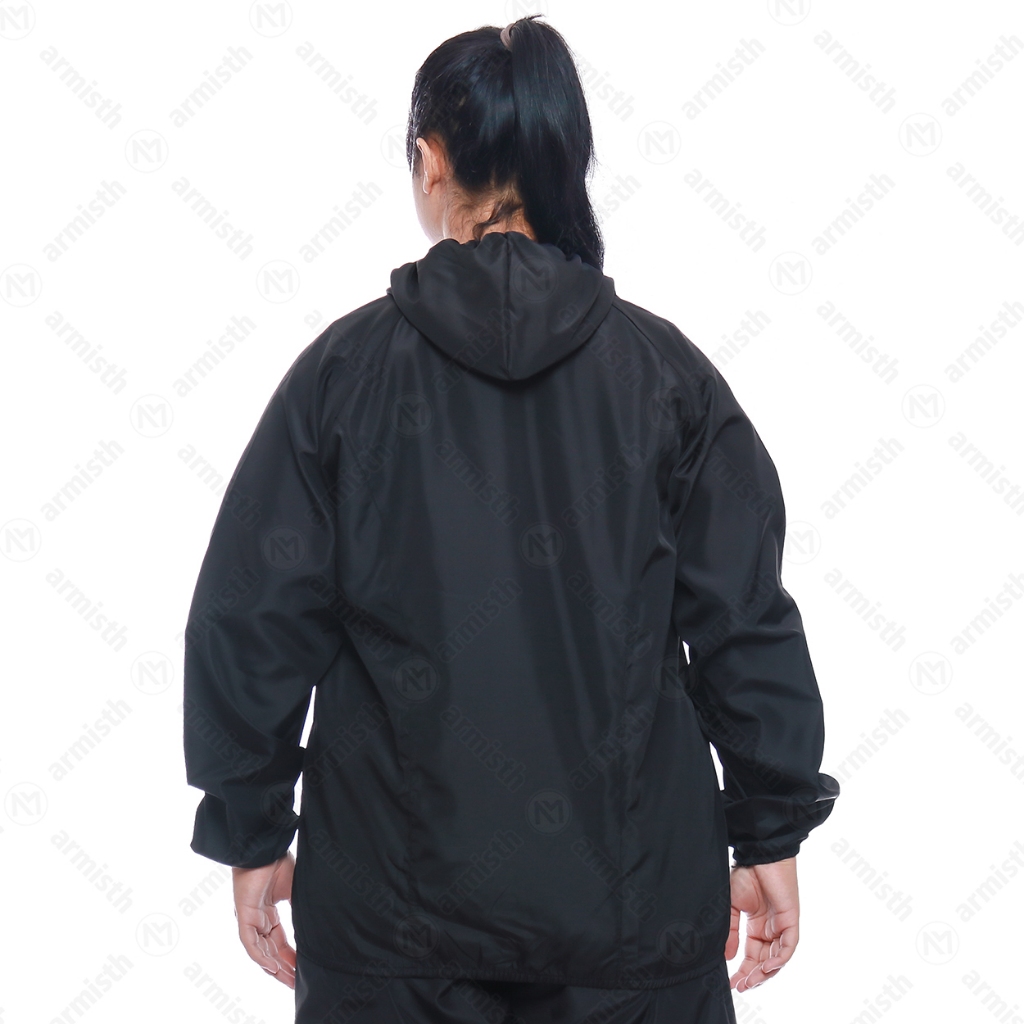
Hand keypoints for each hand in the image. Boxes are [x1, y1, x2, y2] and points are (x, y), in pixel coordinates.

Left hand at [232, 851, 296, 988]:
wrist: (265, 847)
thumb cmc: (278, 861)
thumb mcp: (295, 890)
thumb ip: (300, 909)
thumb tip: (316, 924)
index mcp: (269, 913)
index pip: (280, 942)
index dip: (291, 957)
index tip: (303, 969)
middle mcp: (258, 919)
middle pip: (271, 951)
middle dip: (284, 968)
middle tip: (297, 983)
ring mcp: (250, 919)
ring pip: (260, 952)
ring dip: (274, 968)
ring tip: (289, 980)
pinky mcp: (243, 916)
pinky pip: (250, 943)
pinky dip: (261, 957)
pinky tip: (273, 967)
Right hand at [724, 856, 798, 991]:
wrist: (759, 855)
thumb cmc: (745, 874)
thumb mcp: (731, 907)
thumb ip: (731, 932)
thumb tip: (727, 957)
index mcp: (756, 926)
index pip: (752, 956)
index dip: (744, 971)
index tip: (733, 984)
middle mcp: (771, 930)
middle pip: (765, 961)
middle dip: (753, 977)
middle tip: (741, 987)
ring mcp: (782, 926)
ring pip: (777, 959)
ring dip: (765, 973)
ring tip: (750, 981)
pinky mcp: (791, 921)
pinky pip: (788, 947)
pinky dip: (778, 959)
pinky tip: (766, 967)